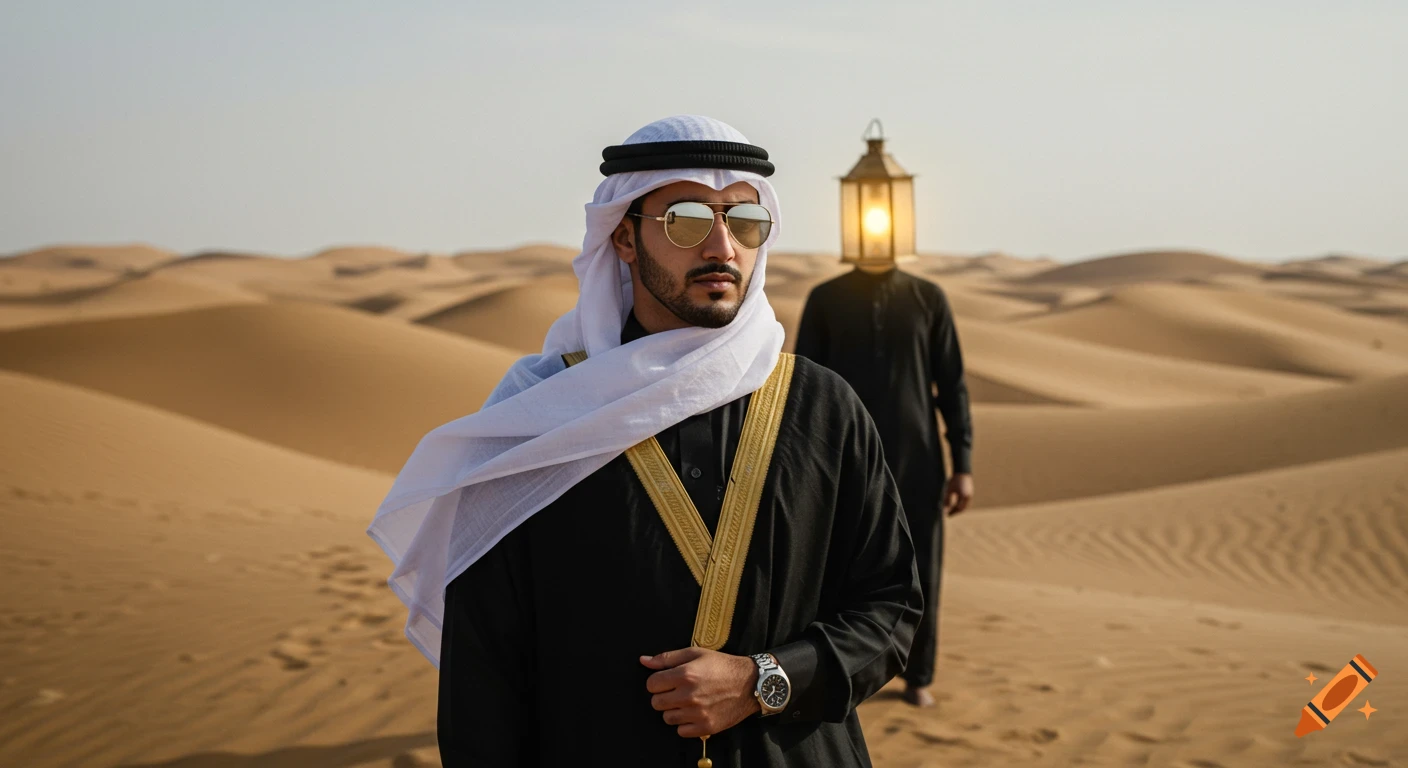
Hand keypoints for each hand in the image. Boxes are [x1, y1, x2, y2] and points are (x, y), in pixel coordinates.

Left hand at [640, 647, 759, 737]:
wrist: (750, 683)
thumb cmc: (722, 666)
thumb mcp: (695, 653)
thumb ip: (667, 658)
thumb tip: (644, 661)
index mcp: (685, 674)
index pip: (651, 684)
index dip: (657, 682)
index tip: (666, 681)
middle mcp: (689, 695)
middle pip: (656, 703)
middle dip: (663, 696)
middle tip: (677, 691)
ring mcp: (697, 713)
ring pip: (667, 718)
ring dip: (674, 710)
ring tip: (687, 702)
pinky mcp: (706, 726)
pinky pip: (681, 731)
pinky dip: (685, 724)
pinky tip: (694, 713)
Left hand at [944, 473, 973, 515]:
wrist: (962, 471)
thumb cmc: (954, 480)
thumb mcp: (949, 490)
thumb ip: (947, 500)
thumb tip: (944, 509)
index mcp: (963, 496)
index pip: (958, 508)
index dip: (952, 512)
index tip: (946, 515)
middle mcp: (968, 497)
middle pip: (962, 508)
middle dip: (955, 512)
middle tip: (949, 515)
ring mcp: (970, 495)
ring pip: (965, 506)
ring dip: (959, 509)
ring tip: (952, 510)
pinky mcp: (970, 493)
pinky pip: (966, 502)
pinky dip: (961, 505)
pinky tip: (956, 504)